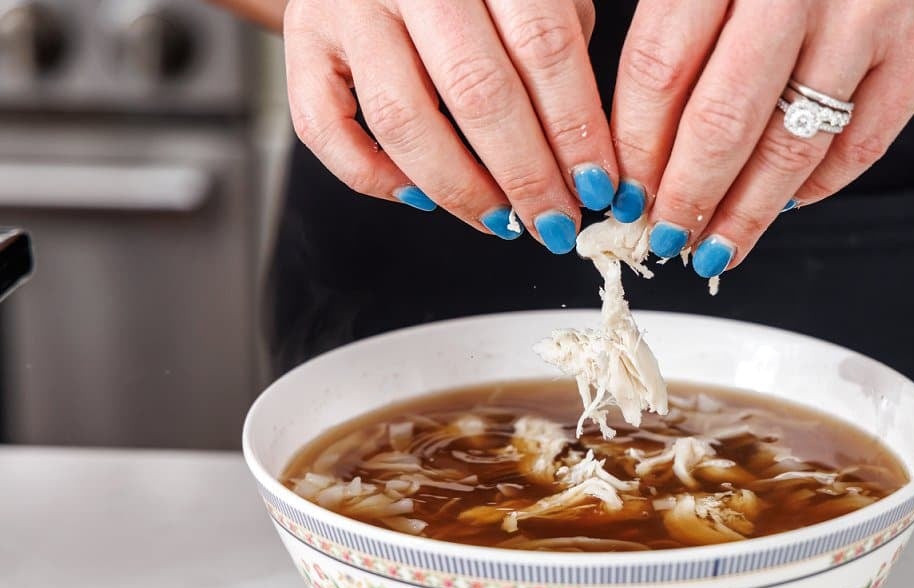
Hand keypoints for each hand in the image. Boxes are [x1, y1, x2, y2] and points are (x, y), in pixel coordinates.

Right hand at [284, 0, 615, 252]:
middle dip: (525, 174)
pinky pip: (326, 130)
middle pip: (477, 91)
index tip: (595, 185)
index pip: (543, 48)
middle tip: (552, 221)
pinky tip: (420, 198)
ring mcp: (347, 7)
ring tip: (501, 219)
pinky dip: (374, 177)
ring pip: (404, 119)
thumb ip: (556, 46)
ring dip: (461, 188)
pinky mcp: (301, 39)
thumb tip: (585, 153)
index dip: (574, 129)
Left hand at [610, 0, 913, 274]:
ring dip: (745, 213)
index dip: (635, 147)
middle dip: (684, 197)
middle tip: (662, 236)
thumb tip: (633, 136)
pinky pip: (861, 145)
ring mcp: (870, 15)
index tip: (622, 191)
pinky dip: (816, 188)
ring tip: (715, 246)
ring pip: (791, 148)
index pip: (659, 70)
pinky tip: (783, 204)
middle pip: (721, 123)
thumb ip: (674, 17)